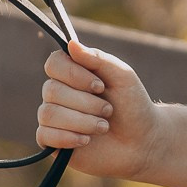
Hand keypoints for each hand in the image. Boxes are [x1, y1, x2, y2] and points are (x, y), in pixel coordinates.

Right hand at [35, 40, 159, 179]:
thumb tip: (71, 44)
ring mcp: (54, 117)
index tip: (99, 86)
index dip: (73, 74)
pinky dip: (68, 137)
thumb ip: (98, 59)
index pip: (54, 63)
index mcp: (73, 73)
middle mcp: (58, 93)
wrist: (141, 142)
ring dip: (81, 121)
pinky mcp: (52, 141)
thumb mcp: (122, 76)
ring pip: (48, 113)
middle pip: (51, 90)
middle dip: (86, 103)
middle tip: (109, 110)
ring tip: (103, 127)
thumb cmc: (133, 105)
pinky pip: (44, 135)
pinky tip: (87, 140)